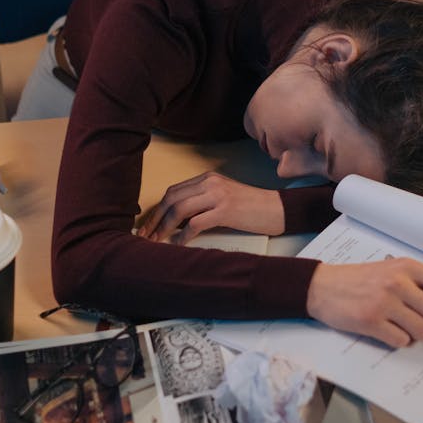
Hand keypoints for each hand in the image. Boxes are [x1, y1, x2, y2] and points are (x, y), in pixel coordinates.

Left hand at [137, 172, 284, 243]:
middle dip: (155, 218)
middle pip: (172, 198)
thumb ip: (202, 201)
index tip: (149, 224)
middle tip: (146, 235)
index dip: (158, 208)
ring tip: (156, 241)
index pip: (174, 191)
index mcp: (208, 178)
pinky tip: (178, 244)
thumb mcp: (223, 197)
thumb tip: (176, 220)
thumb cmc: (251, 208)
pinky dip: (183, 235)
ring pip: (179, 209)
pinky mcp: (225, 210)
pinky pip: (195, 223)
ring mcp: (218, 195)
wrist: (277, 210)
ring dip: (164, 227)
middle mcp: (210, 183)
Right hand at [306, 258, 422, 347]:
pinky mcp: (371, 322)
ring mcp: (384, 303)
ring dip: (417, 334)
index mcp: (407, 267)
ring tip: (404, 327)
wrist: (322, 286)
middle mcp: (398, 283)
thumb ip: (419, 286)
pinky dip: (400, 341)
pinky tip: (389, 332)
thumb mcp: (391, 271)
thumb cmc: (359, 280)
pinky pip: (402, 341)